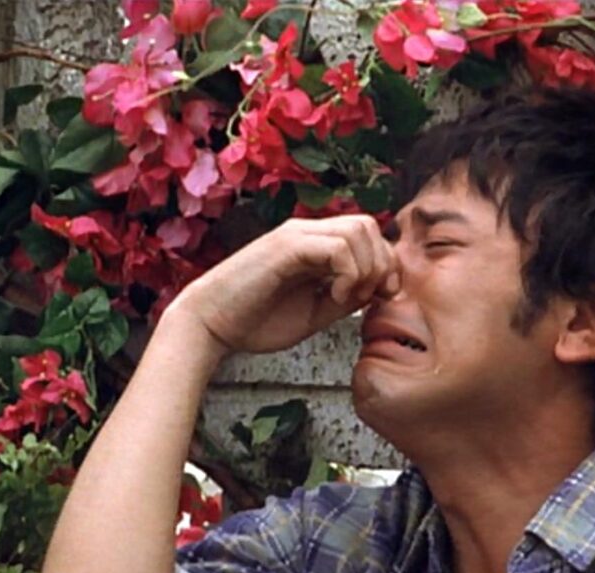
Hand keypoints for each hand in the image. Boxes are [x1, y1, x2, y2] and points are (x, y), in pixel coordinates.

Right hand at [164, 215, 400, 354]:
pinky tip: (334, 296)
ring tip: (348, 297)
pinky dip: (348, 273)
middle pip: (368, 225)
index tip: (380, 298)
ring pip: (358, 229)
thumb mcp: (315, 313)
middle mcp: (307, 233)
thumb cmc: (255, 321)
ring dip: (366, 267)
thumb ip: (346, 298)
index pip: (368, 236)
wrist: (210, 325)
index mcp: (315, 247)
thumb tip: (378, 290)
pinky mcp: (285, 247)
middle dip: (381, 263)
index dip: (385, 265)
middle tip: (368, 297)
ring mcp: (296, 236)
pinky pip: (337, 247)